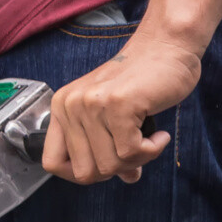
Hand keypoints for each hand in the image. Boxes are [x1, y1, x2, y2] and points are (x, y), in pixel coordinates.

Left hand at [43, 39, 200, 183]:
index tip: (105, 166)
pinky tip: (160, 136)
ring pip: (109, 165)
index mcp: (62, 107)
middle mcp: (70, 105)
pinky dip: (151, 151)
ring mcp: (92, 105)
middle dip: (115, 170)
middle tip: (137, 151)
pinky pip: (131, 153)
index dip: (78, 174)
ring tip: (150, 138)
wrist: (169, 43)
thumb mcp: (114, 114)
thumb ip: (110, 147)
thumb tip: (126, 178)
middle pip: (85, 171)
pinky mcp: (117, 106)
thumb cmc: (145, 78)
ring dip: (137, 160)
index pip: (52, 162)